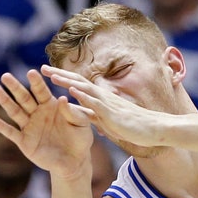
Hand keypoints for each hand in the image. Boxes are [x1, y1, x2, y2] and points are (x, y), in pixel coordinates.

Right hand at [0, 70, 94, 179]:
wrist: (74, 162)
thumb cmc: (80, 140)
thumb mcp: (81, 124)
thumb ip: (73, 112)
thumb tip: (63, 99)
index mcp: (50, 105)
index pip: (41, 91)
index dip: (36, 82)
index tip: (32, 72)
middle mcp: (37, 113)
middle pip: (24, 98)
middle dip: (15, 87)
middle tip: (6, 76)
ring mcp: (29, 127)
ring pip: (15, 111)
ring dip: (4, 101)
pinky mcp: (24, 142)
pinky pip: (11, 132)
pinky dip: (1, 126)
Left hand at [41, 65, 164, 151]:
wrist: (156, 129)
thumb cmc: (137, 128)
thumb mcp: (113, 122)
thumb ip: (101, 118)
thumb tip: (90, 117)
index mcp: (102, 100)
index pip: (80, 86)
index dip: (64, 79)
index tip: (49, 73)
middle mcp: (103, 98)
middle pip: (78, 82)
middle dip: (59, 75)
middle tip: (41, 68)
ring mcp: (107, 104)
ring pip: (83, 89)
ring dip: (66, 81)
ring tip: (50, 75)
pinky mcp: (111, 114)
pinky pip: (94, 103)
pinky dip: (82, 96)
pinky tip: (70, 91)